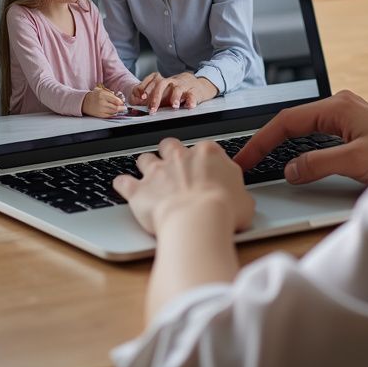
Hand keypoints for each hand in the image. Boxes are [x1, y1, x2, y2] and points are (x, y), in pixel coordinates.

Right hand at [82, 85, 126, 117]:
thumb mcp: (102, 91)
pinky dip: (112, 114)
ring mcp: (100, 109)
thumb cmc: (94, 96)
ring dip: (117, 111)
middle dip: (121, 108)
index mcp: (103, 95)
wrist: (84, 102)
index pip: (116, 100)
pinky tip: (113, 112)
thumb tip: (119, 99)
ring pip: (113, 112)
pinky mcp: (99, 115)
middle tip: (124, 108)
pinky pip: (109, 116)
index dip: (121, 103)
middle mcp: (102, 102)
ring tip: (118, 109)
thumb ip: (110, 94)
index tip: (123, 103)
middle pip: (116, 107)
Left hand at [113, 137, 254, 235]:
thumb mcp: (245, 202)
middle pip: (171, 146)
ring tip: (148, 176)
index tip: (203, 172)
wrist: (199, 221)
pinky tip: (123, 187)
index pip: (203, 149)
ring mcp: (157, 171)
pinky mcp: (139, 190)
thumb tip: (241, 202)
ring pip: (145, 159)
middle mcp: (180, 157)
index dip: (202, 162)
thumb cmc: (224, 211)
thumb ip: (239, 195)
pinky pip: (123, 182)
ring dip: (146, 166)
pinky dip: (122, 184)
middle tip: (173, 168)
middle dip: (170, 154)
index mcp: (208, 154)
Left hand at [132, 71, 218, 112]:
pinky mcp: (195, 91)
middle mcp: (173, 82)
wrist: (199, 84)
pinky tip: (190, 106)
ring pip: (178, 88)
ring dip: (175, 97)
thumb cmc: (180, 89)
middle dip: (156, 97)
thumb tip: (140, 105)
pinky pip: (193, 95)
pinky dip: (191, 100)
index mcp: (165, 81)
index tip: (142, 98)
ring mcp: (184, 86)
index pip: (153, 81)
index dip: (146, 88)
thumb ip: (156, 97)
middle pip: (163, 84)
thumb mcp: (167, 91)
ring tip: (174, 106)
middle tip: (153, 109)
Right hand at [235, 90, 367, 185]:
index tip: (246, 158)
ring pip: (302, 128)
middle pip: (291, 121)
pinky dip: (297, 146)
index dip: (262, 140)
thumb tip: (290, 170)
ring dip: (281, 142)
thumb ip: (319, 164)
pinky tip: (290, 157)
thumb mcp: (355, 162)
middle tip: (246, 161)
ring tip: (260, 158)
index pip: (288, 120)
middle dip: (266, 140)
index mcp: (338, 106)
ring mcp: (345, 116)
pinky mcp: (350, 130)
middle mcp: (340, 106)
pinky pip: (314, 135)